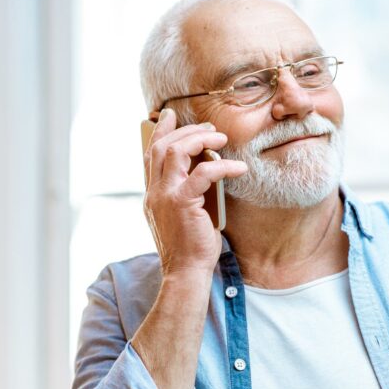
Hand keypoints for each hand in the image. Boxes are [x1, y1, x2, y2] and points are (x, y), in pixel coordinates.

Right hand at [142, 108, 246, 277]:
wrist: (185, 272)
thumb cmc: (189, 248)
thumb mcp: (180, 216)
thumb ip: (183, 193)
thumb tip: (202, 170)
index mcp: (152, 195)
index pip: (150, 154)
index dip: (160, 132)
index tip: (171, 116)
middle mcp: (153, 192)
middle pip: (160, 146)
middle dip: (184, 130)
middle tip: (208, 128)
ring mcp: (164, 196)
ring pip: (175, 151)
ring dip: (199, 139)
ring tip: (220, 138)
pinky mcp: (182, 202)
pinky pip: (203, 172)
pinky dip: (222, 165)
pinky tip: (238, 168)